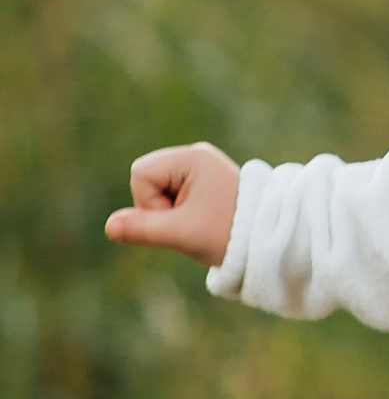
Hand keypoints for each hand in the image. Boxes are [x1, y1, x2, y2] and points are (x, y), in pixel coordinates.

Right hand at [106, 143, 241, 268]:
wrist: (269, 242)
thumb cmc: (229, 236)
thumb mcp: (182, 234)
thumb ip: (143, 229)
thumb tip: (109, 227)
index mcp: (192, 157)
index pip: (140, 174)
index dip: (150, 202)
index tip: (181, 217)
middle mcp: (196, 155)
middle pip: (146, 180)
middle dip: (160, 207)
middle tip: (192, 222)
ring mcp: (200, 168)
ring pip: (157, 190)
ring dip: (170, 213)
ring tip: (200, 223)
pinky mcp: (203, 182)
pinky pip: (172, 196)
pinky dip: (180, 213)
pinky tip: (201, 220)